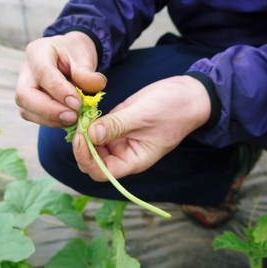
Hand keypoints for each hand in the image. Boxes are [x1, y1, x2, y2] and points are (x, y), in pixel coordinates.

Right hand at [15, 32, 106, 126]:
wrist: (68, 57)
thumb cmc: (74, 54)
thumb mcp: (84, 56)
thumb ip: (87, 72)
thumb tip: (96, 85)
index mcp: (37, 52)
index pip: (43, 73)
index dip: (59, 91)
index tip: (78, 104)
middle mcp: (25, 70)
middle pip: (25, 95)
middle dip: (49, 110)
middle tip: (73, 117)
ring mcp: (23, 87)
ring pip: (26, 109)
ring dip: (51, 119)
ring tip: (73, 119)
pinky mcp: (27, 103)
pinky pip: (33, 116)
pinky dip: (51, 122)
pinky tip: (67, 120)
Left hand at [72, 76, 210, 180]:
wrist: (187, 95)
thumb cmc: (172, 109)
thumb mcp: (142, 116)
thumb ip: (116, 126)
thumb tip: (91, 134)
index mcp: (133, 160)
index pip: (102, 172)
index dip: (88, 159)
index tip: (82, 137)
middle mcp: (124, 153)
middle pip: (93, 161)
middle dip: (82, 145)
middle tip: (80, 124)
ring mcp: (119, 139)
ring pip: (92, 144)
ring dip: (84, 133)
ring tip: (82, 116)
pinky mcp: (117, 125)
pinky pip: (97, 129)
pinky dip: (90, 122)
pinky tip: (88, 111)